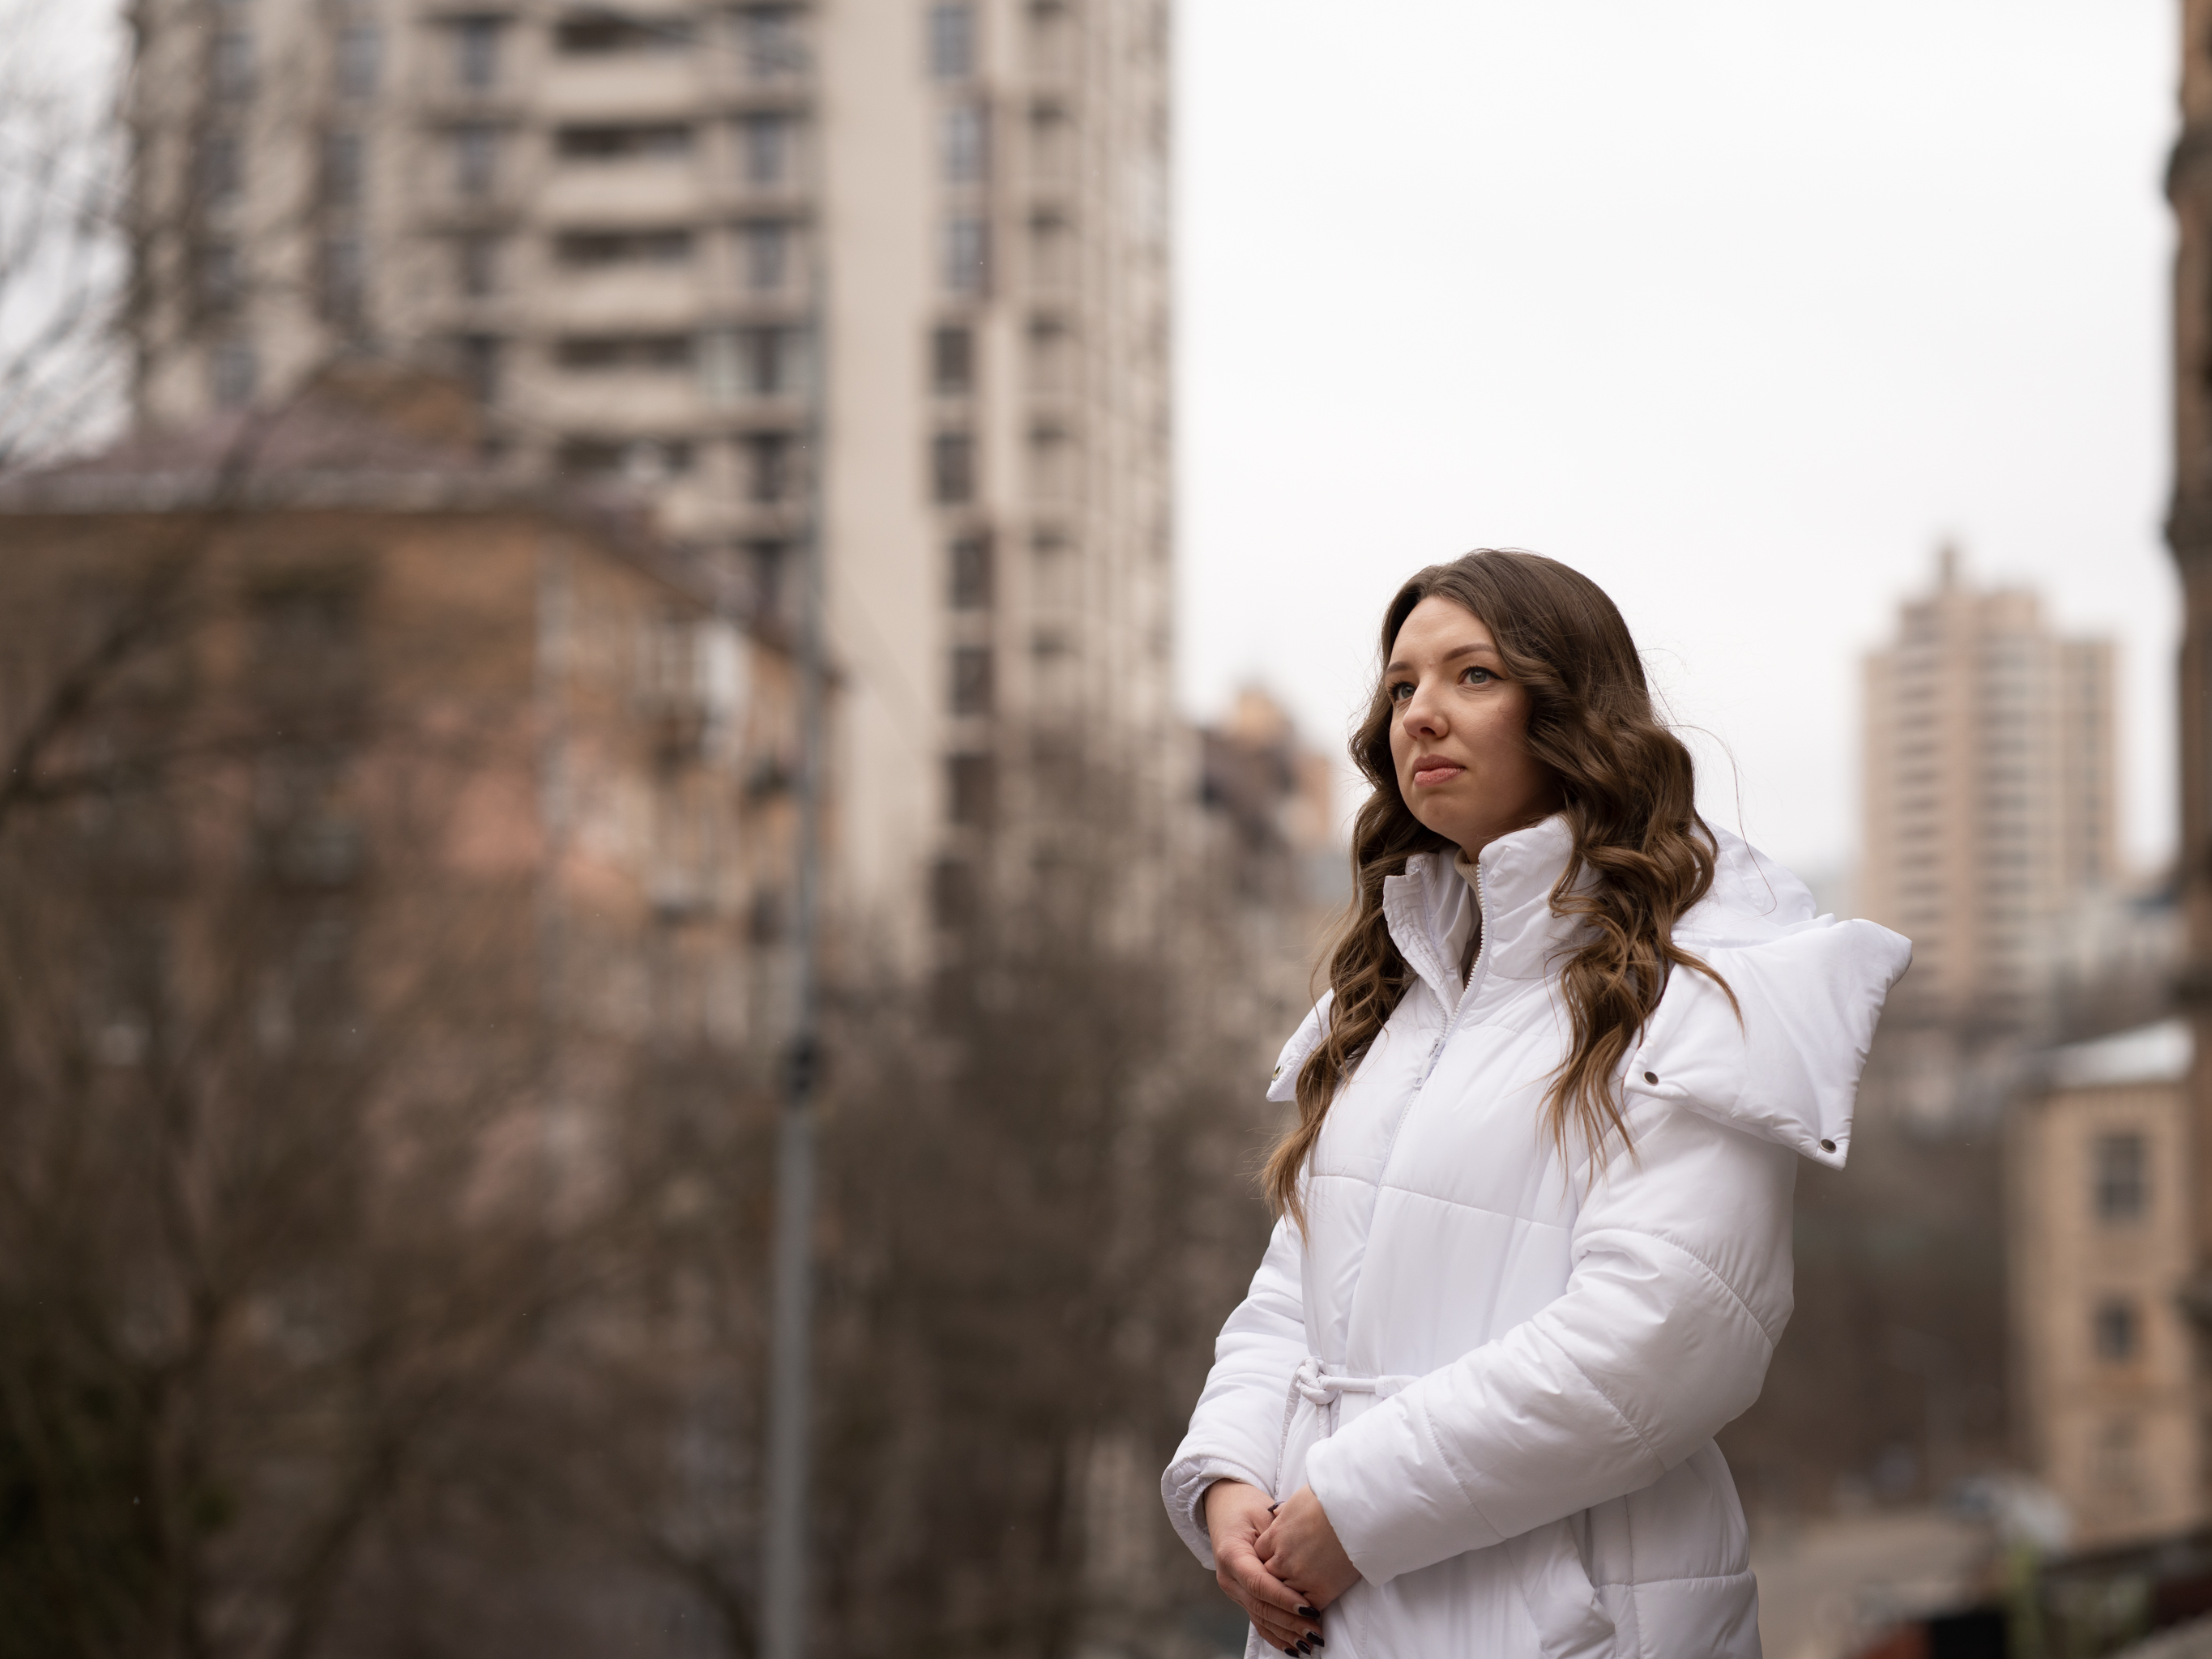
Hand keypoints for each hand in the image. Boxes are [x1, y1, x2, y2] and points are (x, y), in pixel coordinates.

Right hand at [1203, 1480, 1327, 1653]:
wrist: (1224, 1505)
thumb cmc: (1246, 1506)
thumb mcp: (1262, 1513)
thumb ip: (1277, 1538)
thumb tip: (1302, 1559)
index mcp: (1231, 1554)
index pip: (1259, 1583)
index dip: (1284, 1599)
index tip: (1309, 1609)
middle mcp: (1228, 1577)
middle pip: (1260, 1606)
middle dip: (1289, 1622)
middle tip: (1316, 1631)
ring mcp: (1232, 1590)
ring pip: (1259, 1618)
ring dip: (1285, 1633)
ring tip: (1310, 1642)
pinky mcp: (1240, 1596)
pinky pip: (1257, 1620)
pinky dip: (1275, 1635)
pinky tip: (1292, 1647)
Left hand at [1254, 1486, 1360, 1611]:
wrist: (1358, 1512)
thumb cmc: (1331, 1500)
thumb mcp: (1299, 1500)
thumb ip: (1283, 1512)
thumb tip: (1275, 1512)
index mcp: (1276, 1535)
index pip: (1259, 1555)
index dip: (1268, 1558)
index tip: (1276, 1560)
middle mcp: (1283, 1558)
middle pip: (1268, 1576)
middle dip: (1276, 1578)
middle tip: (1288, 1579)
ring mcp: (1301, 1576)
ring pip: (1285, 1595)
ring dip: (1291, 1595)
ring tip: (1300, 1596)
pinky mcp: (1322, 1590)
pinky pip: (1308, 1607)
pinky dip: (1309, 1608)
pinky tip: (1314, 1605)